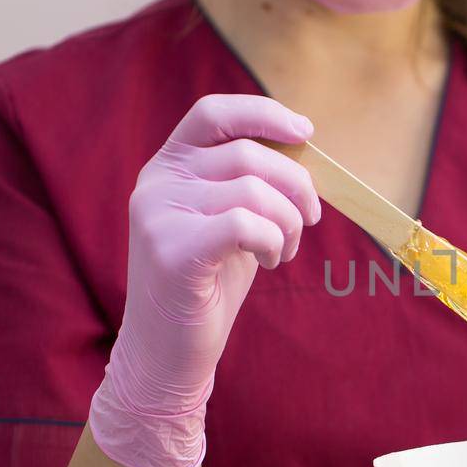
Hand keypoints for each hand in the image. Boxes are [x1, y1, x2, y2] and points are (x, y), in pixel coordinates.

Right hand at [89, 94, 319, 466]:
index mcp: (168, 166)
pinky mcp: (171, 251)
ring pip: (252, 190)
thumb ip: (251, 183)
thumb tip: (305, 150)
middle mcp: (156, 182)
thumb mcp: (230, 221)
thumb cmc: (208, 284)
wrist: (168, 352)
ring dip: (288, 221)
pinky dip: (272, 240)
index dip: (263, 113)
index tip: (306, 132)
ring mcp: (157, 215)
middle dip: (296, 185)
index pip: (213, 113)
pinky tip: (268, 261)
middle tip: (310, 220)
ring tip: (283, 250)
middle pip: (247, 153)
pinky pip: (245, 223)